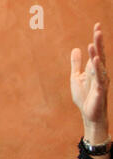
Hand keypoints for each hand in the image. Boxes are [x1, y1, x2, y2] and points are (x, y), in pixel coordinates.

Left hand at [70, 22, 109, 137]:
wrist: (89, 114)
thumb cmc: (84, 96)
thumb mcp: (76, 77)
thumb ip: (76, 64)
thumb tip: (76, 48)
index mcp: (94, 69)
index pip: (96, 51)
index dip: (97, 40)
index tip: (97, 25)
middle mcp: (100, 73)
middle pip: (100, 55)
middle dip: (99, 42)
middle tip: (98, 28)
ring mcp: (101, 81)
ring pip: (99, 65)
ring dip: (96, 54)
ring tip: (92, 43)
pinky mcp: (99, 91)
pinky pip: (99, 78)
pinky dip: (97, 69)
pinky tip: (95, 61)